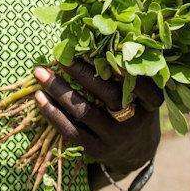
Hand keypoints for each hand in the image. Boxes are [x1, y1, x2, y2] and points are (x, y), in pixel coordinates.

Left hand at [33, 59, 161, 176]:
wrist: (135, 151)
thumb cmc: (135, 109)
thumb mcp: (144, 94)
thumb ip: (132, 72)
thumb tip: (102, 39)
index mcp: (150, 104)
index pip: (143, 85)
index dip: (127, 70)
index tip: (109, 51)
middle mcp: (135, 122)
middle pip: (108, 95)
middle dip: (82, 73)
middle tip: (61, 56)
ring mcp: (115, 138)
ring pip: (84, 112)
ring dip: (59, 90)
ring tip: (40, 73)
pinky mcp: (97, 150)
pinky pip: (71, 130)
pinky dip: (53, 113)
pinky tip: (39, 98)